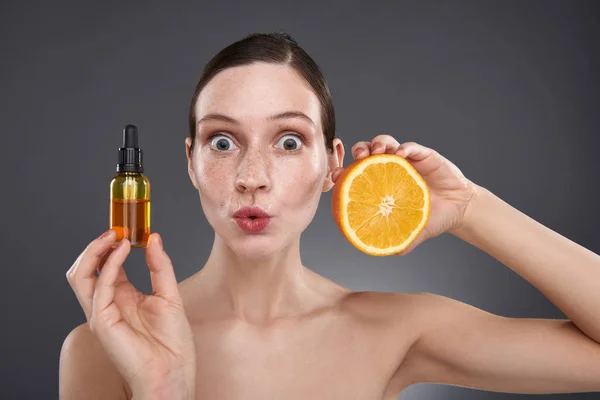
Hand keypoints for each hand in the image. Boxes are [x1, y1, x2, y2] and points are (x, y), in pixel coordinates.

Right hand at [66, 231, 195, 398]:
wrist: (173, 371)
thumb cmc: (172, 343)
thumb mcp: (170, 294)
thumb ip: (160, 266)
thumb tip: (153, 238)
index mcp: (123, 297)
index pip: (106, 266)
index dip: (113, 245)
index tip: (128, 227)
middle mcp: (108, 304)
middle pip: (86, 269)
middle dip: (96, 246)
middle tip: (116, 228)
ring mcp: (101, 313)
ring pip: (80, 275)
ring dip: (94, 251)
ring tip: (114, 234)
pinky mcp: (102, 321)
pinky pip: (98, 287)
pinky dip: (109, 264)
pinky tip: (124, 249)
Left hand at [332, 135, 479, 255]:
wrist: (458, 210)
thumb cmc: (431, 218)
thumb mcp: (410, 232)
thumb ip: (395, 240)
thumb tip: (377, 251)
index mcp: (380, 184)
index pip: (356, 173)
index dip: (344, 171)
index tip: (336, 175)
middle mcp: (390, 168)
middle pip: (367, 151)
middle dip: (359, 150)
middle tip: (359, 157)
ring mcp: (406, 160)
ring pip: (386, 142)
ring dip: (378, 143)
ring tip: (378, 151)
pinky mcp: (424, 155)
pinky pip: (411, 146)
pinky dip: (404, 147)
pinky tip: (401, 153)